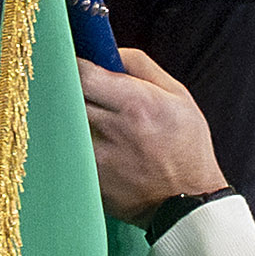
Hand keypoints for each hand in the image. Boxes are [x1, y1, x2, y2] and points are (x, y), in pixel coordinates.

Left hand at [81, 49, 229, 221]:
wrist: (188, 203)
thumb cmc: (187, 148)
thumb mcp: (179, 97)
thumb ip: (142, 67)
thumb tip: (110, 52)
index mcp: (137, 103)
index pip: (84, 73)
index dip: (72, 64)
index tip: (71, 62)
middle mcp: (114, 129)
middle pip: (68, 97)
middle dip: (69, 90)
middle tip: (75, 90)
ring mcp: (97, 157)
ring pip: (66, 125)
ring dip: (70, 119)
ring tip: (89, 122)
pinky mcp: (89, 179)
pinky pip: (69, 151)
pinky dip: (73, 145)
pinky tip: (93, 148)